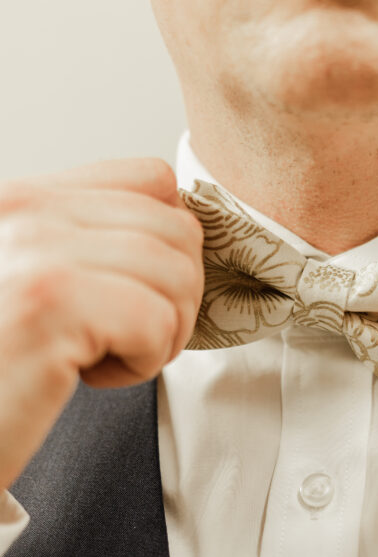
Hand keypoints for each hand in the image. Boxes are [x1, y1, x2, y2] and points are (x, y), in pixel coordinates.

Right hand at [0, 159, 204, 489]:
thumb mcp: (27, 280)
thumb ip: (81, 244)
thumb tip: (176, 236)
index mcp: (21, 197)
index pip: (153, 180)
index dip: (171, 245)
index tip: (141, 292)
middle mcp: (24, 210)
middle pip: (177, 229)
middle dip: (176, 296)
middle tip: (125, 337)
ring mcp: (35, 251)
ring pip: (177, 274)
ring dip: (161, 332)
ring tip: (103, 356)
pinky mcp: (47, 305)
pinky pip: (155, 321)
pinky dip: (142, 363)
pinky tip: (87, 376)